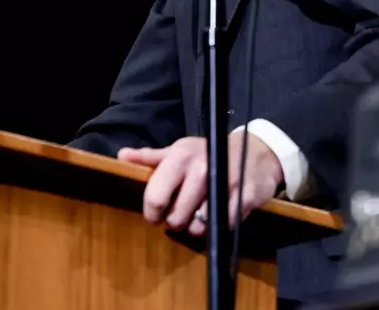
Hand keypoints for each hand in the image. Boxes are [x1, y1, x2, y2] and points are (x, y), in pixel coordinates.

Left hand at [117, 133, 284, 237]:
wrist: (256, 152)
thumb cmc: (209, 153)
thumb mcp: (180, 150)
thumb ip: (151, 157)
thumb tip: (122, 155)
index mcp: (180, 157)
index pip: (156, 196)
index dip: (152, 213)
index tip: (155, 215)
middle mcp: (202, 170)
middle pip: (176, 218)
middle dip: (175, 221)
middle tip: (179, 214)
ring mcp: (224, 185)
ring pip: (197, 228)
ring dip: (196, 227)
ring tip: (198, 214)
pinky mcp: (243, 200)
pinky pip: (220, 228)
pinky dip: (216, 227)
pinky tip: (216, 214)